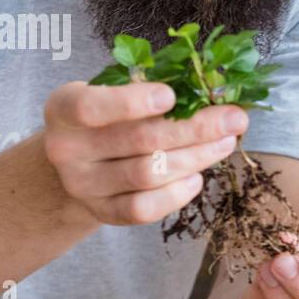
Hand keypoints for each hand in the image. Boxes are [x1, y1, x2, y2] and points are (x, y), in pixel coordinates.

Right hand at [43, 81, 246, 225]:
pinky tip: (197, 177)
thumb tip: (209, 87)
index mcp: (64, 109)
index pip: (91, 108)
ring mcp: (83, 186)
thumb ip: (148, 88)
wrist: (79, 163)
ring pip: (147, 174)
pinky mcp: (102, 212)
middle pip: (137, 141)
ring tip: (225, 142)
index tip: (172, 95)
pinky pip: (143, 209)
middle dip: (194, 129)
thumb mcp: (113, 91)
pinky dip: (176, 194)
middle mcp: (66, 150)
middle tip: (234, 119)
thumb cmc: (107, 117)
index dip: (132, 102)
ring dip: (195, 158)